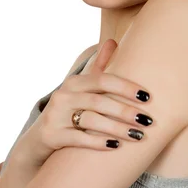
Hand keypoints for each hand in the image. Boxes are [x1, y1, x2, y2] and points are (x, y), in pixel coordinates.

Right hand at [11, 38, 152, 167]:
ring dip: (117, 129)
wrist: (39, 138)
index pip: (102, 80)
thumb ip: (97, 66)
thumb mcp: (81, 87)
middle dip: (126, 111)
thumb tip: (113, 40)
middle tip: (148, 121)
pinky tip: (116, 146)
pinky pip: (79, 139)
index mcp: (74, 82)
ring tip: (138, 136)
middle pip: (99, 101)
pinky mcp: (52, 136)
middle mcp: (63, 96)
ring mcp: (55, 116)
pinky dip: (99, 142)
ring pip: (91, 121)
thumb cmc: (69, 109)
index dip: (125, 88)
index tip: (147, 97)